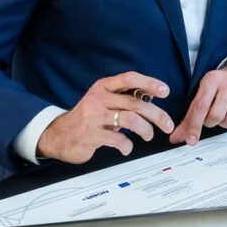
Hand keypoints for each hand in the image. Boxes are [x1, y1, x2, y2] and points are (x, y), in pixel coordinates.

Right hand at [37, 72, 171, 163]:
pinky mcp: (91, 135)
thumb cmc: (87, 117)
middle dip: (157, 114)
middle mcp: (99, 99)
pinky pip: (118, 139)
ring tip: (148, 135)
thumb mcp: (102, 101)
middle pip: (135, 103)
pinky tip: (126, 148)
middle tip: (167, 124)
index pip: (129, 78)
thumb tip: (151, 99)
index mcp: (103, 87)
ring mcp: (94, 116)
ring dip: (145, 130)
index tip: (165, 91)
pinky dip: (127, 146)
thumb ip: (122, 99)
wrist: (58, 135)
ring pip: (130, 120)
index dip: (149, 83)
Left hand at [169, 67, 226, 145]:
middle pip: (215, 116)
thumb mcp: (202, 93)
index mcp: (212, 80)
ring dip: (223, 123)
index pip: (201, 107)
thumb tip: (177, 137)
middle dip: (210, 122)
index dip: (194, 126)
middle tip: (211, 116)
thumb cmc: (219, 85)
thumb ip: (190, 116)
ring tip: (224, 113)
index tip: (191, 139)